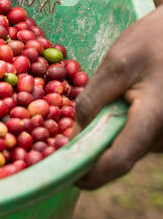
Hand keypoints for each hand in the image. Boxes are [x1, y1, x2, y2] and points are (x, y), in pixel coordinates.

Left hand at [74, 4, 162, 188]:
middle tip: (64, 136)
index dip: (90, 174)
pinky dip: (119, 127)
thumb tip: (75, 133)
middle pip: (121, 156)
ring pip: (128, 146)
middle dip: (93, 150)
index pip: (119, 161)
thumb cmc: (154, 41)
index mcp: (155, 118)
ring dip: (106, 135)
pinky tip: (115, 104)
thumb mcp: (117, 63)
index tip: (64, 176)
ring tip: (95, 108)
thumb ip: (94, 99)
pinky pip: (136, 136)